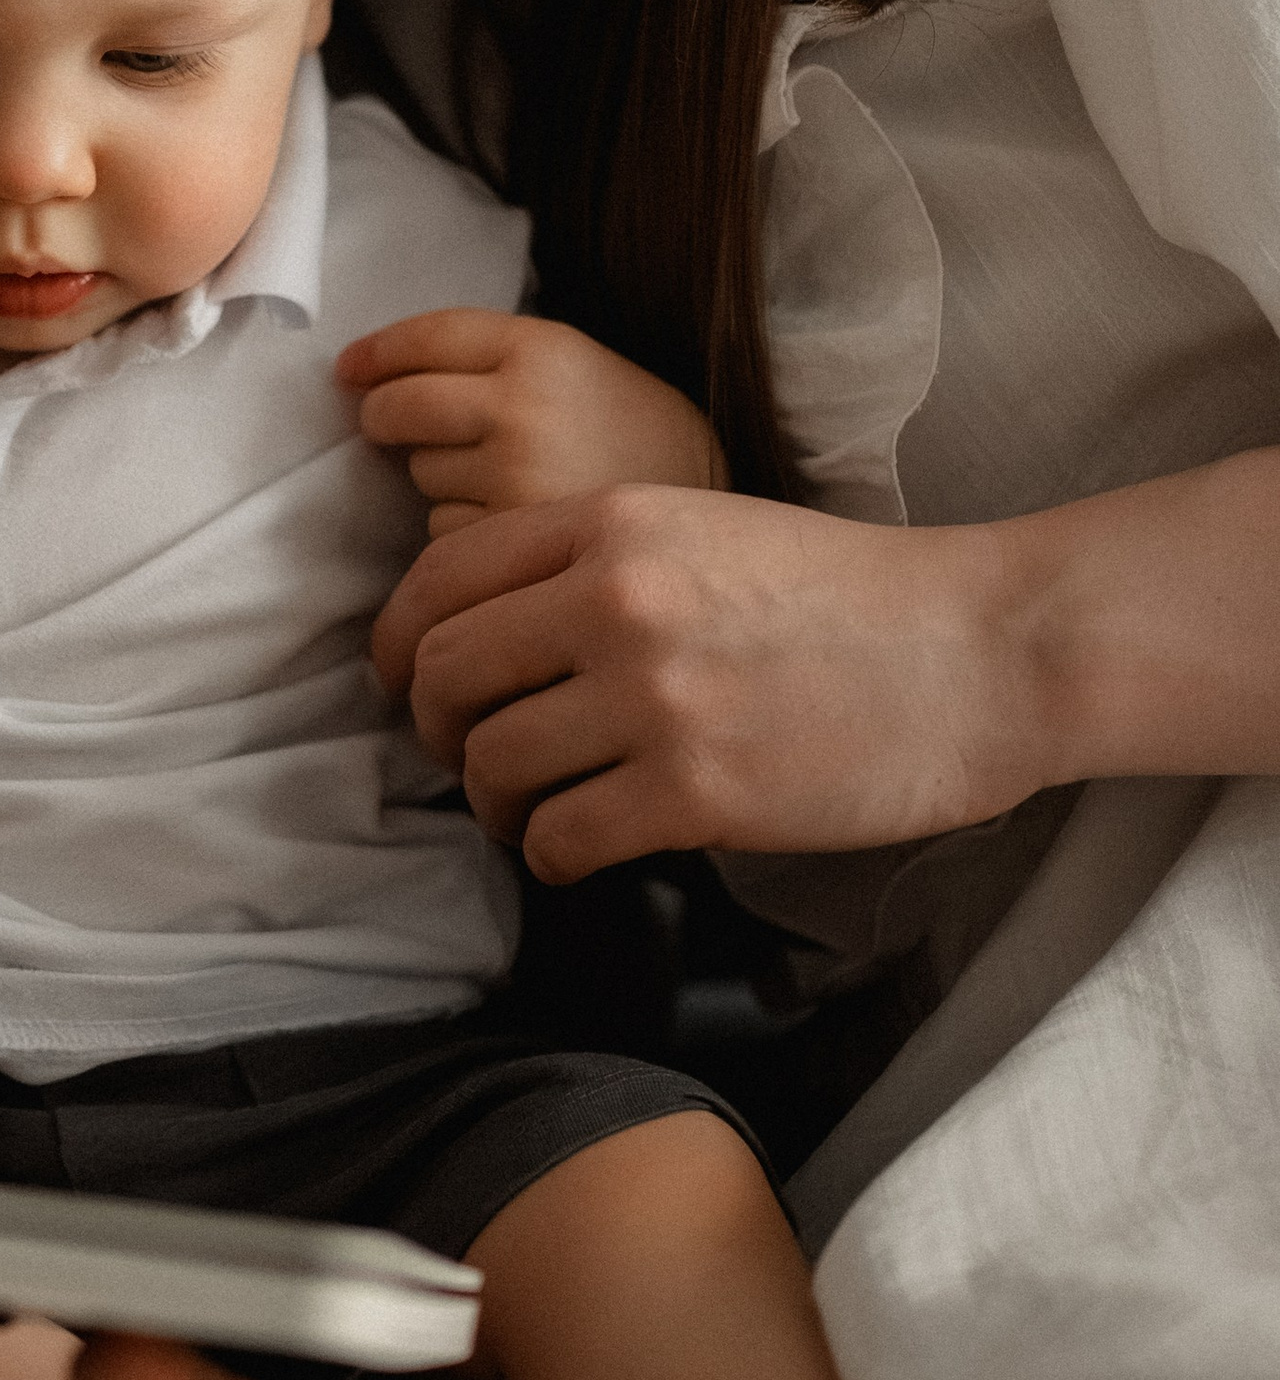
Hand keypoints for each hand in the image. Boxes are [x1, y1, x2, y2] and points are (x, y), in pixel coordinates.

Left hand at [339, 310, 724, 536]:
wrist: (711, 521)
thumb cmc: (633, 440)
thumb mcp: (577, 367)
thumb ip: (492, 362)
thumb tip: (372, 378)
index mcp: (543, 346)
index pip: (428, 335)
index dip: (377, 352)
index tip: (348, 370)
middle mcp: (523, 403)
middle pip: (400, 406)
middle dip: (384, 418)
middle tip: (391, 428)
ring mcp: (514, 473)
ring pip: (420, 473)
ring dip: (437, 480)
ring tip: (506, 483)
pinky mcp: (510, 539)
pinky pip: (443, 533)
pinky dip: (463, 532)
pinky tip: (515, 527)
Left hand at [373, 485, 1027, 881]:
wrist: (979, 650)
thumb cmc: (847, 596)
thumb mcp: (704, 529)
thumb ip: (594, 562)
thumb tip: (486, 629)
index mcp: (613, 523)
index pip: (440, 576)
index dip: (400, 642)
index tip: (405, 683)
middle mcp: (616, 601)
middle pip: (446, 674)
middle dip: (436, 729)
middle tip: (468, 757)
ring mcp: (654, 698)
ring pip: (492, 765)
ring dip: (495, 803)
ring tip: (531, 812)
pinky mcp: (696, 792)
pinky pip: (559, 838)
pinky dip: (549, 856)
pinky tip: (578, 851)